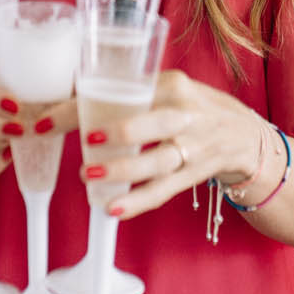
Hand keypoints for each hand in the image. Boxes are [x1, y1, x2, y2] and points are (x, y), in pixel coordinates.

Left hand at [81, 69, 260, 220]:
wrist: (245, 136)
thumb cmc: (194, 109)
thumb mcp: (169, 90)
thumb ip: (129, 95)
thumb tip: (68, 104)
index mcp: (174, 85)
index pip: (128, 91)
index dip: (85, 104)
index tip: (48, 119)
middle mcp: (187, 115)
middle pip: (153, 123)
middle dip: (121, 132)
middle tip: (87, 140)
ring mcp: (194, 148)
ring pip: (159, 161)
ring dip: (125, 170)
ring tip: (90, 176)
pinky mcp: (195, 174)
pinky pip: (165, 190)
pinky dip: (139, 201)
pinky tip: (115, 208)